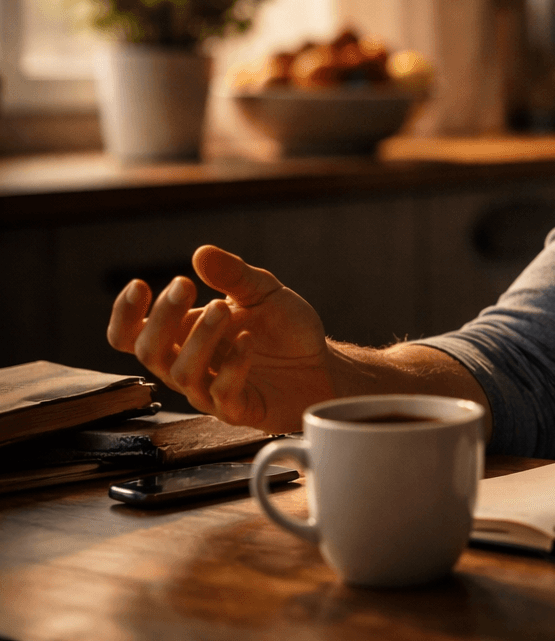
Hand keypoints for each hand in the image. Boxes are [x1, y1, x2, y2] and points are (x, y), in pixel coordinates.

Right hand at [107, 245, 334, 433]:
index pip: (130, 335)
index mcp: (183, 336)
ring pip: (181, 373)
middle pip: (148, 352)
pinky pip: (223, 393)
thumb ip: (233, 275)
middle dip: (161, 318)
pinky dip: (233, 365)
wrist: (323, 365)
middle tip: (185, 285)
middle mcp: (188, 366)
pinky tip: (248, 340)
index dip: (124, 315)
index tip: (139, 285)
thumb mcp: (263, 292)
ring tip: (222, 308)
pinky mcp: (239, 409)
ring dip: (199, 338)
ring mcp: (210, 391)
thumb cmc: (284, 330)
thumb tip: (201, 253)